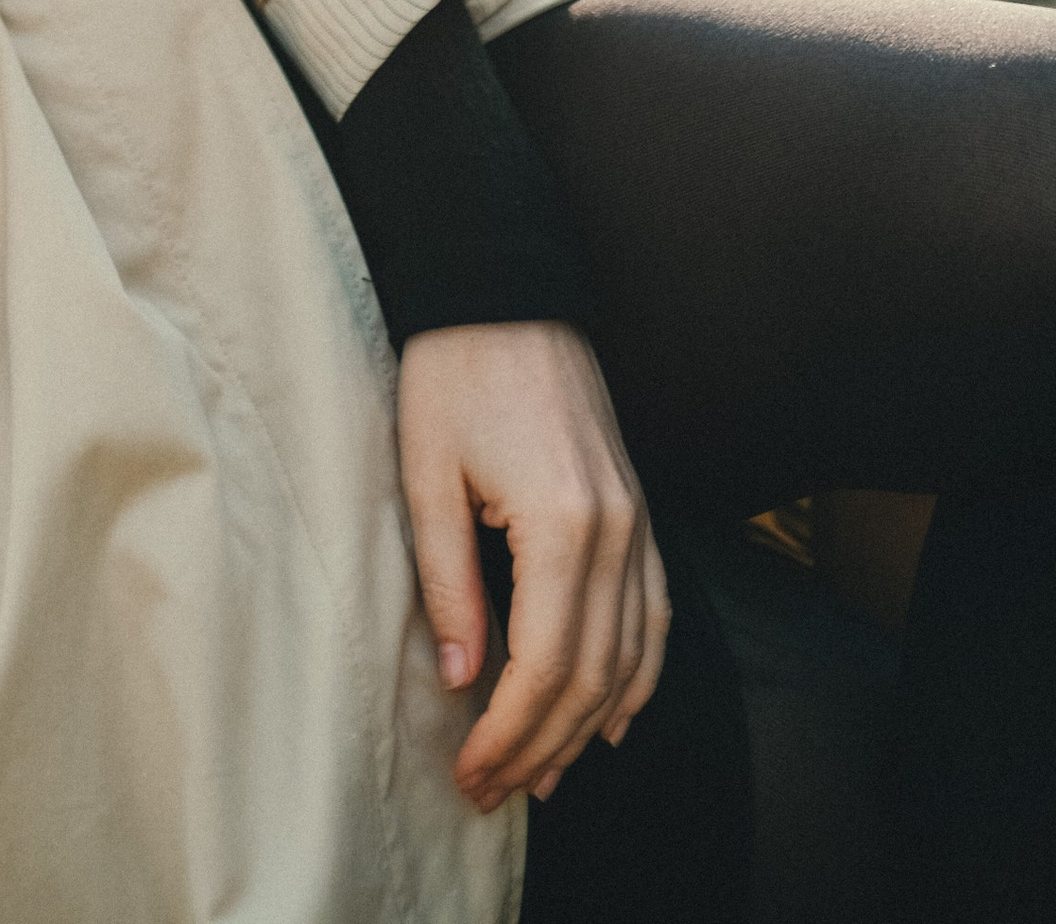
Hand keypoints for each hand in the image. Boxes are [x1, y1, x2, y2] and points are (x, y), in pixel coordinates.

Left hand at [397, 321, 668, 816]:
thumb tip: (463, 678)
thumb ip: (447, 580)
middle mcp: (616, 530)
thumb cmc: (455, 369)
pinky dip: (639, 674)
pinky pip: (655, 613)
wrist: (505, 290)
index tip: (472, 774)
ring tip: (543, 773)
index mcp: (563, 524)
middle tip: (494, 790)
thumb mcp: (426, 472)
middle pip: (591, 676)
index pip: (544, 666)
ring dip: (587, 725)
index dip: (509, 734)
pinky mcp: (638, 509)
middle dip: (542, 745)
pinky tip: (612, 716)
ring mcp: (637, 520)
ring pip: (631, 657)